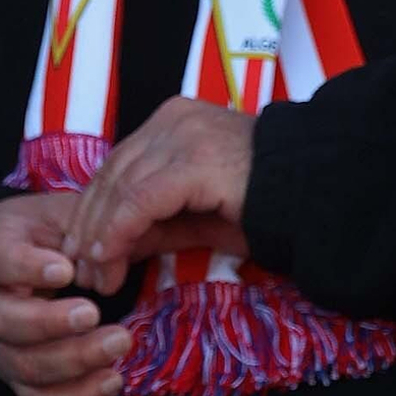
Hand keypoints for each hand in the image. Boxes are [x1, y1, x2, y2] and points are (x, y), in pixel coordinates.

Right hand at [0, 191, 130, 395]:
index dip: (29, 267)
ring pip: (22, 365)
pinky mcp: (14, 373)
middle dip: (52, 324)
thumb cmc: (41, 235)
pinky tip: (112, 380)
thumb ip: (88, 227)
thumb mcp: (60, 214)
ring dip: (74, 362)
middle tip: (95, 314)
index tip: (66, 269)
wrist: (7, 262)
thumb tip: (116, 256)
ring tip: (119, 343)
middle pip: (5, 322)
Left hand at [63, 101, 252, 295]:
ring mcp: (183, 134)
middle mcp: (173, 119)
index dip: (92, 212)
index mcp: (171, 122)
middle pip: (111, 175)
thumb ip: (148, 224)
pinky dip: (118, 231)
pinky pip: (139, 200)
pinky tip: (108, 258)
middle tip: (80, 272)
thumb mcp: (191, 216)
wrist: (315, 199)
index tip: (81, 254)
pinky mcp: (194, 160)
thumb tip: (101, 251)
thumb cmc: (261, 208)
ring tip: (96, 276)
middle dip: (89, 228)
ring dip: (100, 238)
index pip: (115, 167)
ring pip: (119, 188)